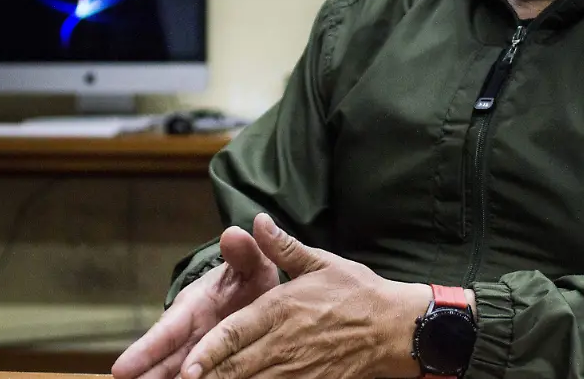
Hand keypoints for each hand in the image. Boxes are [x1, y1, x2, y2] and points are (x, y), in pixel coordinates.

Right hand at [111, 224, 280, 378]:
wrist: (262, 294)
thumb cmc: (249, 277)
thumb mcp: (250, 263)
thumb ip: (243, 252)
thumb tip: (234, 234)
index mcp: (192, 310)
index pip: (166, 331)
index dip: (145, 350)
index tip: (121, 369)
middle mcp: (191, 337)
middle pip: (164, 362)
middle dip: (148, 376)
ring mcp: (201, 354)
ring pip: (177, 374)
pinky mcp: (215, 366)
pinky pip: (207, 376)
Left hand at [180, 212, 432, 378]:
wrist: (396, 328)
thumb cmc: (358, 293)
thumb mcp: (321, 262)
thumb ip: (283, 247)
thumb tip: (257, 220)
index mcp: (281, 310)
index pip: (234, 335)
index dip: (208, 353)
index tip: (187, 365)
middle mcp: (283, 343)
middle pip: (235, 368)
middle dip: (208, 377)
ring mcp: (297, 370)